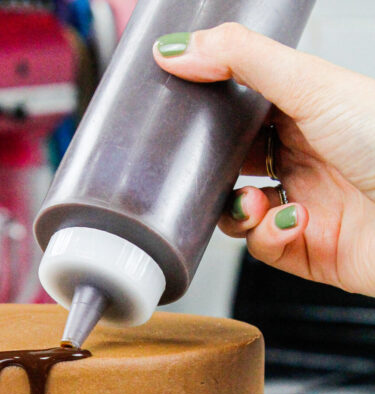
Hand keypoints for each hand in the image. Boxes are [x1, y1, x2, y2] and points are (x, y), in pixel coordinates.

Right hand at [153, 23, 374, 295]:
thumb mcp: (310, 84)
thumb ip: (240, 61)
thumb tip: (176, 49)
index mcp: (311, 110)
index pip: (246, 105)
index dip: (211, 108)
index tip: (178, 104)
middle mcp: (307, 157)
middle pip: (235, 161)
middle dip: (212, 167)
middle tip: (201, 163)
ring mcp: (305, 204)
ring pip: (239, 211)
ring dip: (236, 209)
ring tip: (251, 203)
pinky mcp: (305, 250)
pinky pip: (261, 247)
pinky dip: (266, 236)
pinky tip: (289, 223)